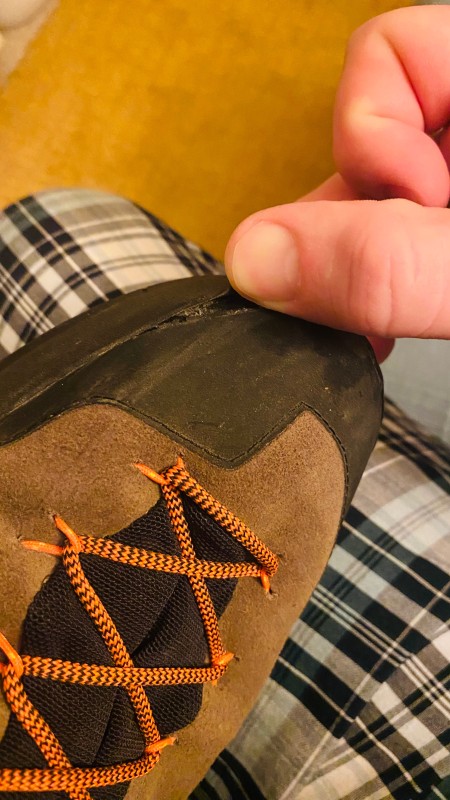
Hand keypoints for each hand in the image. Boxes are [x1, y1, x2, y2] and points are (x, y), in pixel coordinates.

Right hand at [224, 6, 449, 361]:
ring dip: (361, 264)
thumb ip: (389, 265)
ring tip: (381, 316)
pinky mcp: (440, 224)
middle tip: (375, 288)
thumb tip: (258, 258)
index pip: (388, 54)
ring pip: (368, 197)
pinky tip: (382, 319)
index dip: (373, 137)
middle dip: (361, 223)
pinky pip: (384, 235)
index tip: (411, 209)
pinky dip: (375, 282)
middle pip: (368, 136)